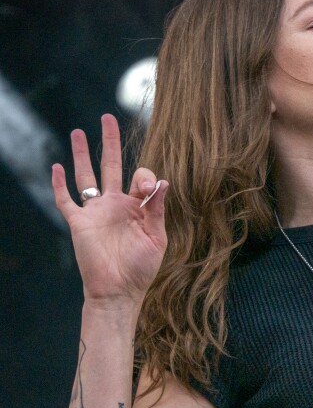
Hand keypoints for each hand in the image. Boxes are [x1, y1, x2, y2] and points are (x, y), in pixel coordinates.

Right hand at [52, 114, 169, 306]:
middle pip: (111, 164)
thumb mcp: (157, 237)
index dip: (144, 176)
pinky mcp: (79, 223)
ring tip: (79, 131)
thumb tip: (161, 181)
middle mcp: (116, 204)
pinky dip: (59, 184)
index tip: (144, 188)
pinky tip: (56, 167)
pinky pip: (65, 200)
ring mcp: (96, 212)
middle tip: (108, 116)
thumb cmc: (142, 267)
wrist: (120, 291)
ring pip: (86, 176)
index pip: (140, 176)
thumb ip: (157, 209)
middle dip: (110, 141)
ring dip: (83, 153)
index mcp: (138, 206)